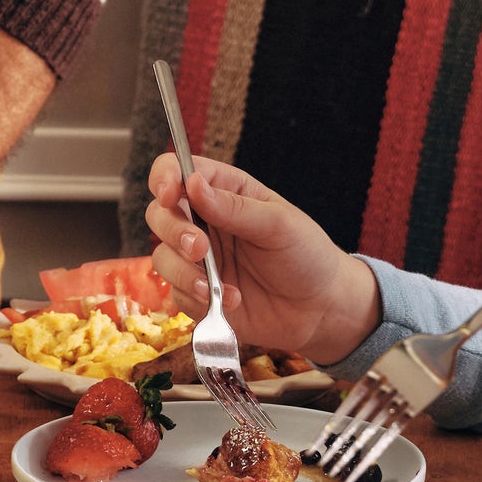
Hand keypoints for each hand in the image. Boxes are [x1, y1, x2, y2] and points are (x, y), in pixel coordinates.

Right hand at [146, 154, 380, 365]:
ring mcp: (199, 259)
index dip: (165, 178)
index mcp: (224, 191)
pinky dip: (197, 299)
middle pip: (159, 213)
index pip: (177, 171)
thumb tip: (193, 184)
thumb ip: (234, 207)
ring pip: (162, 256)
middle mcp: (204, 221)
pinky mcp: (198, 293)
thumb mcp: (279, 224)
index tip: (169, 195)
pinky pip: (176, 293)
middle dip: (173, 231)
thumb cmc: (307, 255)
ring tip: (213, 286)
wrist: (321, 310)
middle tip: (200, 248)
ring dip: (183, 271)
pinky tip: (230, 301)